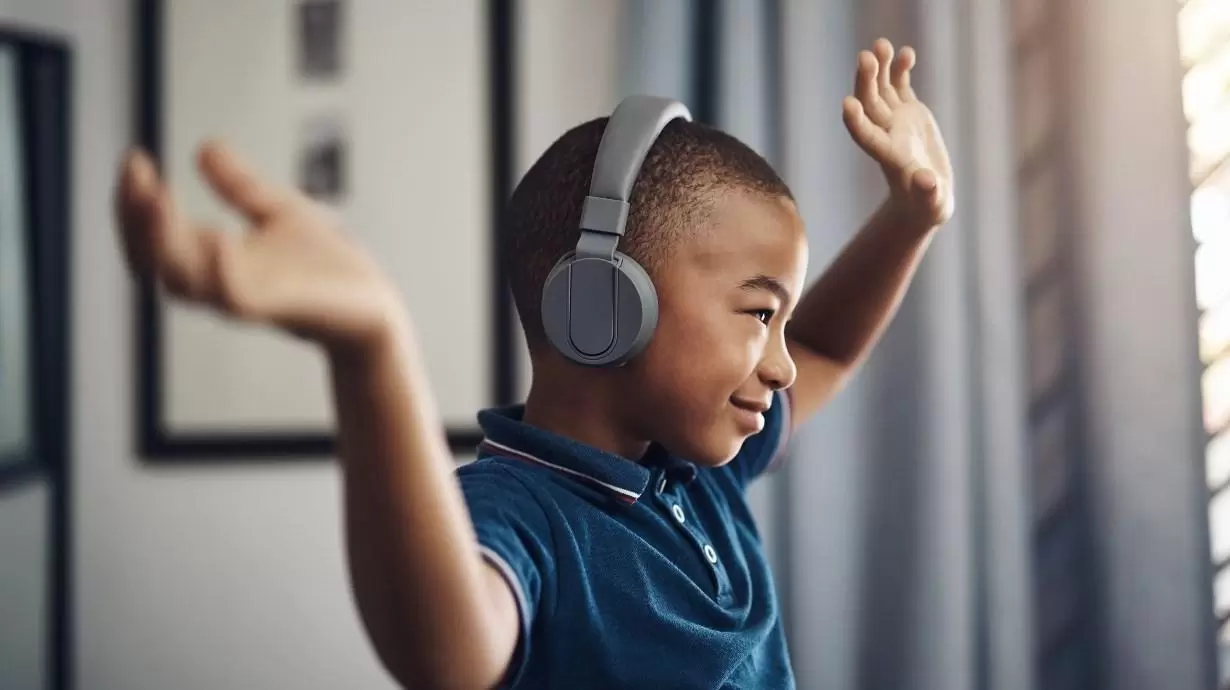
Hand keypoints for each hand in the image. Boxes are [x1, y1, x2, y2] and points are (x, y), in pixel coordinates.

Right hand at [114, 140, 404, 354]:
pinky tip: (220, 240)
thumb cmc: (331, 272)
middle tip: (137, 176)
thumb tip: (205, 147)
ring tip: (156, 197)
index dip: (134, 203)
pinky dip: (222, 272)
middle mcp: (220, 281)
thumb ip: (241, 187)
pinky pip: (236, 297)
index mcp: (215, 259)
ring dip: (162, 240)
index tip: (134, 159)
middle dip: (135, 219)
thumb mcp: (281, 213)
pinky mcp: (278, 309)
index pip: (151, 237)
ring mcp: (245, 297)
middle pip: (152, 260)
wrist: (376, 312)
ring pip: (182, 279)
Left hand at [843, 39, 954, 232]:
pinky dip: (900, 69)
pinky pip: (900, 86)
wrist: (926, 196)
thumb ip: (929, 193)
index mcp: (889, 156)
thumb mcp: (932, 203)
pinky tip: (906, 53)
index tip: (847, 105)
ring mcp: (896, 121)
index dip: (856, 122)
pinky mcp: (909, 112)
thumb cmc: (928, 205)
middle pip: (870, 105)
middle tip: (866, 57)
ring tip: (882, 45)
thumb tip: (928, 181)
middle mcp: (887, 134)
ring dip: (880, 68)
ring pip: (882, 89)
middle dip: (866, 82)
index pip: (866, 138)